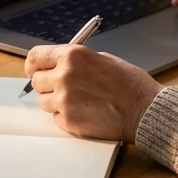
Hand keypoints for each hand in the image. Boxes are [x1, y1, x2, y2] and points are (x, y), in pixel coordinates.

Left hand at [24, 45, 162, 141]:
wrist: (144, 109)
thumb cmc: (129, 83)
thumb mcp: (101, 59)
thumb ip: (75, 61)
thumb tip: (56, 65)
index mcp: (72, 56)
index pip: (35, 57)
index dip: (33, 65)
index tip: (35, 69)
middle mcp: (64, 76)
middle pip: (36, 81)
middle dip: (47, 84)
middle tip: (63, 87)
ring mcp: (64, 100)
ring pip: (44, 101)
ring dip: (56, 101)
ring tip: (79, 100)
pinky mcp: (68, 121)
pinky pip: (56, 117)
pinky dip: (66, 116)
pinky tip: (85, 111)